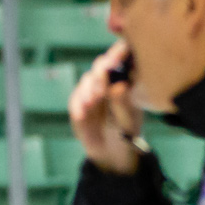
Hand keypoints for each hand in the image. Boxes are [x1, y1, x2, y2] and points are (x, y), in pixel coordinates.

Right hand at [70, 42, 145, 176]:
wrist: (112, 152)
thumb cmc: (127, 132)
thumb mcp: (129, 120)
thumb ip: (123, 104)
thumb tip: (117, 86)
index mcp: (127, 77)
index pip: (124, 56)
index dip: (119, 52)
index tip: (115, 60)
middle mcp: (109, 79)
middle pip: (102, 63)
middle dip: (101, 70)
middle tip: (102, 78)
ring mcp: (93, 89)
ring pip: (88, 79)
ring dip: (88, 88)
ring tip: (92, 102)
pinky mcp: (80, 102)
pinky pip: (76, 97)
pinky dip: (77, 104)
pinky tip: (81, 115)